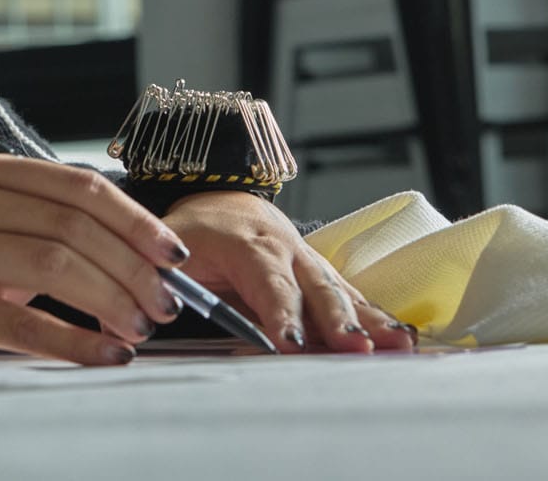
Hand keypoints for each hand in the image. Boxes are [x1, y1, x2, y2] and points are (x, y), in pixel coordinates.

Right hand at [0, 146, 193, 365]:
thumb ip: (45, 218)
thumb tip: (144, 248)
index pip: (75, 186)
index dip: (134, 219)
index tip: (172, 253)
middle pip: (72, 225)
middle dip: (133, 267)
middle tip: (165, 303)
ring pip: (55, 265)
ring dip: (112, 299)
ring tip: (140, 327)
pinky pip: (27, 326)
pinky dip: (79, 342)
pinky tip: (108, 354)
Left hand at [158, 190, 418, 352]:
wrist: (222, 199)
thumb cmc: (192, 231)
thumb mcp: (165, 245)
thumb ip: (156, 275)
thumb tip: (145, 310)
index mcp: (246, 244)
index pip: (266, 282)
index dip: (279, 313)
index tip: (287, 344)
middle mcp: (287, 251)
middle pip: (314, 289)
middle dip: (336, 321)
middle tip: (354, 349)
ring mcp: (310, 262)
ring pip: (341, 292)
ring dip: (368, 320)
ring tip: (397, 345)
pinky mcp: (323, 276)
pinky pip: (352, 297)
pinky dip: (377, 318)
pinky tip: (402, 338)